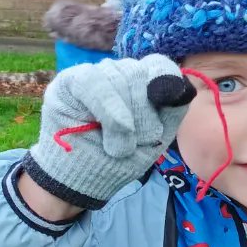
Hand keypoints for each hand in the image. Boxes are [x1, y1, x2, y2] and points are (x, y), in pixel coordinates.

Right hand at [21, 54, 195, 209]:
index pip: (159, 65)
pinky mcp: (67, 81)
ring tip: (118, 147)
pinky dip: (108, 109)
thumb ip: (172, 109)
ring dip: (124, 120)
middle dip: (142, 115)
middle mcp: (117, 72)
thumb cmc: (120, 160)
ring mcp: (92, 75)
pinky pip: (92, 82)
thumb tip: (180, 84)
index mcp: (141, 82)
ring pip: (118, 78)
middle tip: (134, 144)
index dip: (164, 85)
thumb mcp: (156, 138)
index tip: (162, 113)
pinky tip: (112, 132)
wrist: (85, 182)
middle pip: (139, 74)